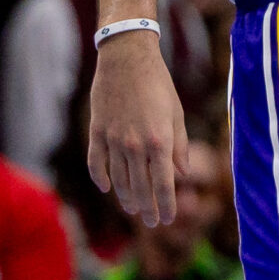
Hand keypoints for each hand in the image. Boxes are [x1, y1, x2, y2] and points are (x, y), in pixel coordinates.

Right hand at [88, 32, 191, 226]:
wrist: (127, 58)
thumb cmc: (158, 84)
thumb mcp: (176, 113)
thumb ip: (179, 145)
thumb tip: (182, 173)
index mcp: (159, 141)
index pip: (163, 185)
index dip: (165, 205)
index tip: (167, 219)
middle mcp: (135, 145)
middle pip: (139, 187)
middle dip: (146, 208)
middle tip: (150, 221)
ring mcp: (113, 140)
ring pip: (117, 180)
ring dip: (125, 197)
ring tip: (131, 208)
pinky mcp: (96, 132)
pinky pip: (95, 163)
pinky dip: (100, 178)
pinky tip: (106, 187)